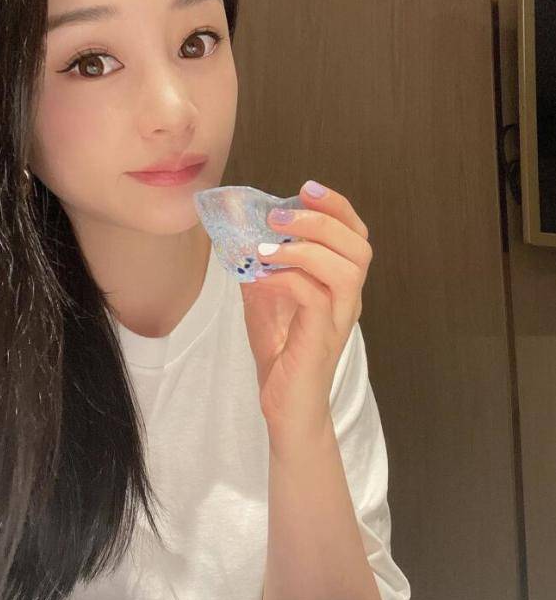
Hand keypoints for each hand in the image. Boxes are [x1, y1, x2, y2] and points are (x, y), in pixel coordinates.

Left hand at [239, 181, 372, 437]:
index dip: (336, 208)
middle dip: (322, 221)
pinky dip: (288, 278)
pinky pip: (315, 297)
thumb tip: (239, 232)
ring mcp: (338, 320)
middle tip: (280, 215)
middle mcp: (348, 300)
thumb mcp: (266, 299)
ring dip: (307, 248)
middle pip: (359, 246)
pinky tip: (262, 275)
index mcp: (340, 285)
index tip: (306, 190)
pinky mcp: (321, 339)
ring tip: (269, 244)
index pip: (355, 235)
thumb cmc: (281, 353)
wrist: (287, 409)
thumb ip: (261, 266)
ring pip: (347, 269)